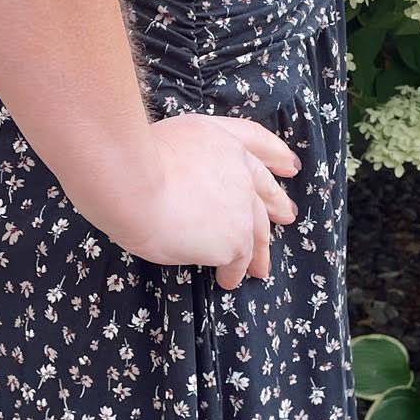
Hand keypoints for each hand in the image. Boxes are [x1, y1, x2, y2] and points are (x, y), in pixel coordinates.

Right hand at [96, 113, 302, 288]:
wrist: (132, 181)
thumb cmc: (130, 160)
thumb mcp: (163, 140)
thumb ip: (187, 156)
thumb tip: (185, 179)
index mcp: (219, 139)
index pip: (256, 142)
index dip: (275, 154)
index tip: (289, 166)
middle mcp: (238, 168)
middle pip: (264, 190)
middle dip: (276, 204)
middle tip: (287, 216)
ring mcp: (241, 205)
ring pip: (257, 230)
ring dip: (259, 251)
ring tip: (259, 268)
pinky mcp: (235, 238)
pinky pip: (238, 260)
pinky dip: (233, 272)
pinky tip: (228, 280)